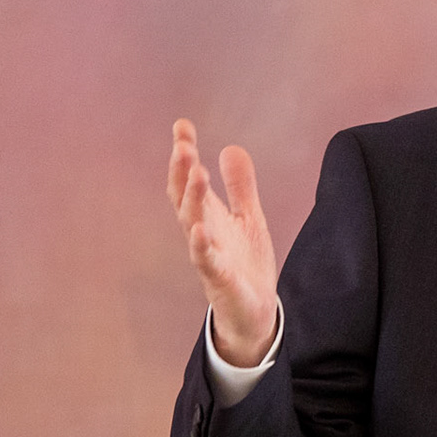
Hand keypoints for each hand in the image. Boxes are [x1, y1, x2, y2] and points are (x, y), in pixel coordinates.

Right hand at [167, 119, 279, 366]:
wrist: (254, 311)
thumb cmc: (245, 264)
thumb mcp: (248, 218)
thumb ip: (240, 186)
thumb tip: (231, 147)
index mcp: (208, 216)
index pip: (190, 180)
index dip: (184, 154)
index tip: (182, 125)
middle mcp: (201, 233)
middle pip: (185, 198)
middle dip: (183, 171)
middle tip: (183, 144)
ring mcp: (207, 256)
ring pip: (193, 225)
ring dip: (193, 200)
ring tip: (197, 173)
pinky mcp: (219, 280)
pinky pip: (206, 262)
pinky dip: (201, 246)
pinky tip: (200, 230)